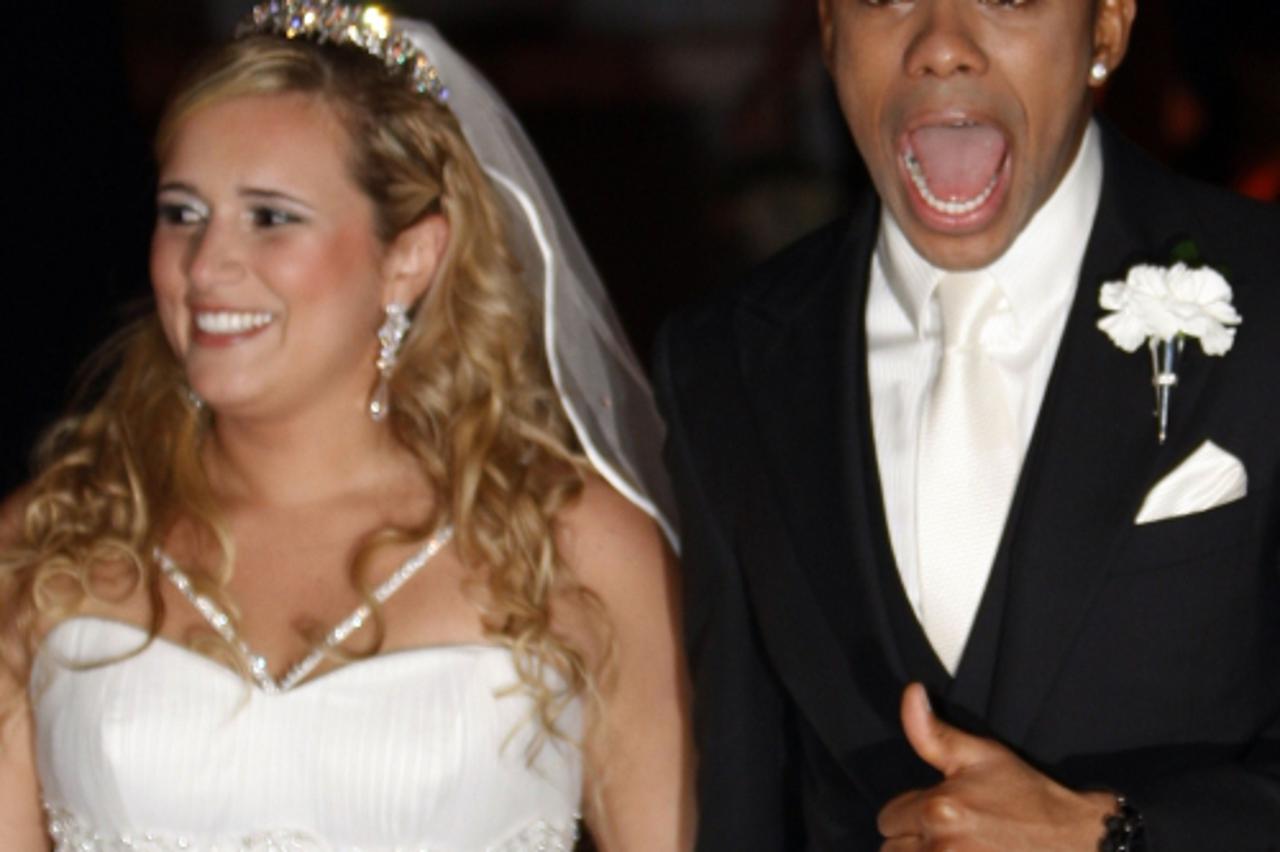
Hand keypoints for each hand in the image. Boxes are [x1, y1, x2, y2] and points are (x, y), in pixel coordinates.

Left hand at [877, 683, 1114, 850]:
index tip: (940, 813)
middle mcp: (943, 848)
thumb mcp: (982, 755)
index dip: (911, 814)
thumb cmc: (1028, 796)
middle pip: (892, 850)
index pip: (888, 818)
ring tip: (962, 850)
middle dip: (915, 842)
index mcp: (939, 809)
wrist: (1078, 841)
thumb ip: (931, 732)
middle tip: (955, 834)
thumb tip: (910, 691)